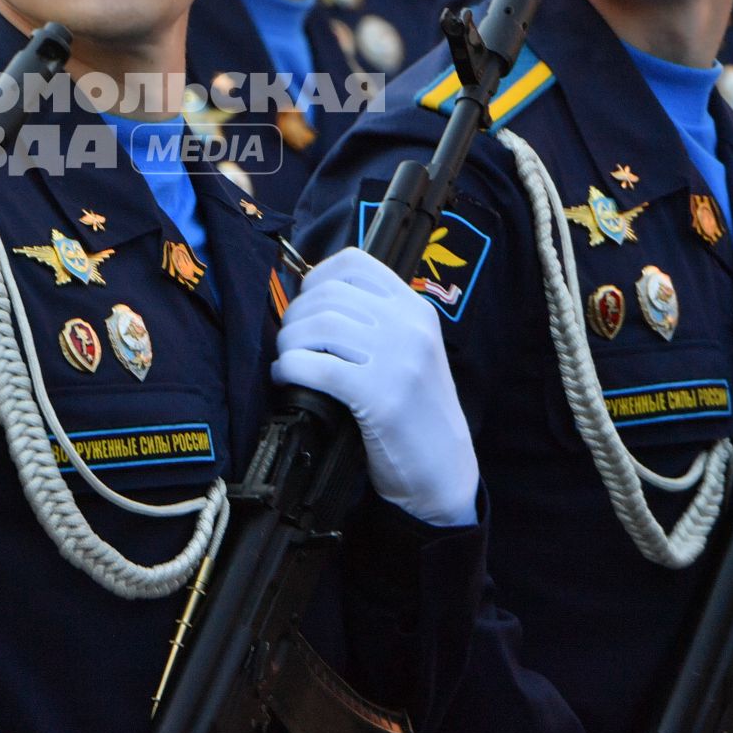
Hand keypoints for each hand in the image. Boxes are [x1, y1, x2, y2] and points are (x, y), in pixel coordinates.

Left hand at [273, 247, 479, 527]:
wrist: (445, 468)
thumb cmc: (417, 411)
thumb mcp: (410, 350)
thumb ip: (375, 320)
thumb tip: (310, 299)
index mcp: (416, 309)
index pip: (354, 263)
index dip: (316, 277)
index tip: (305, 301)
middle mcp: (409, 327)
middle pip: (328, 295)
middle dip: (295, 316)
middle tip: (290, 341)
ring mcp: (397, 360)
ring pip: (319, 325)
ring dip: (289, 342)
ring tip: (288, 360)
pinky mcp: (380, 395)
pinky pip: (316, 367)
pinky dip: (290, 369)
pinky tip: (288, 379)